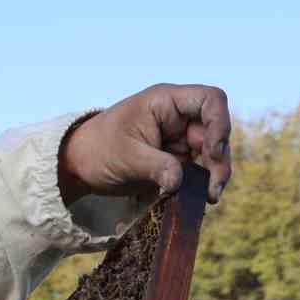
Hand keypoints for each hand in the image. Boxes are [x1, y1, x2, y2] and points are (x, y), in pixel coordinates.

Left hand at [58, 84, 232, 203]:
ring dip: (214, 175)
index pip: (210, 100)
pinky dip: (201, 183)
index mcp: (166, 102)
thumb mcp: (126, 157)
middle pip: (216, 131)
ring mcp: (179, 138)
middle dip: (219, 160)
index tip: (212, 152)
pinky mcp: (176, 159)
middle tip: (214, 190)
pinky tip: (200, 199)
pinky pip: (198, 169)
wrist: (79, 165)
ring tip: (209, 198)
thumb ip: (156, 166)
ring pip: (212, 153)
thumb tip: (179, 183)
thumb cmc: (98, 150)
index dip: (220, 123)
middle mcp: (178, 117)